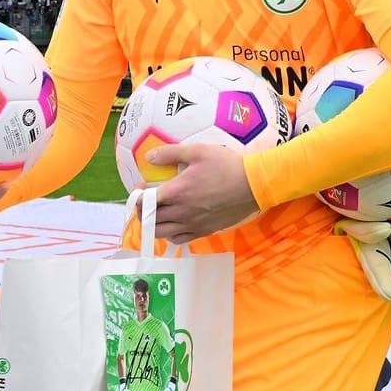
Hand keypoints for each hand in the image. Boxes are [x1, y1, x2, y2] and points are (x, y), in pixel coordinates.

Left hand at [141, 143, 259, 244]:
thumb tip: (149, 157)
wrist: (253, 185)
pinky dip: (170, 234)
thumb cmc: (226, 165)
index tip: (140, 188)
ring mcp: (192, 224)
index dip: (137, 196)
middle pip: (150, 219)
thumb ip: (170, 153)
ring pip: (161, 232)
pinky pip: (179, 239)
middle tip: (144, 202)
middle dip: (142, 211)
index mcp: (177, 191)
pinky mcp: (204, 231)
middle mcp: (181, 211)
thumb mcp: (197, 151)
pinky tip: (173, 225)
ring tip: (156, 215)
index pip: (145, 200)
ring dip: (153, 225)